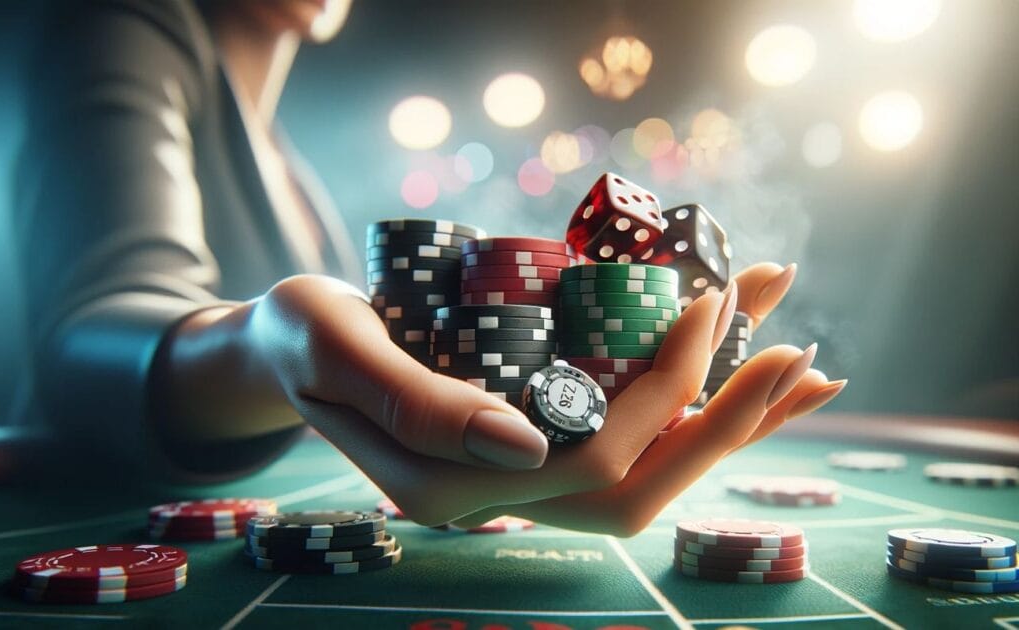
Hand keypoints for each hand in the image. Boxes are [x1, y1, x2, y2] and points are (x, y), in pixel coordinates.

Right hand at [297, 263, 843, 529]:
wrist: (289, 345)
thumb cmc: (302, 339)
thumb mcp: (337, 353)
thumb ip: (419, 406)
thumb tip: (525, 446)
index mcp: (453, 485)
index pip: (593, 462)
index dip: (662, 394)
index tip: (702, 308)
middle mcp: (501, 493)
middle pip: (643, 482)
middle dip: (726, 421)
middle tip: (794, 348)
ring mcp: (520, 473)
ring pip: (645, 465)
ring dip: (724, 414)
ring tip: (795, 355)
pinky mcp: (533, 436)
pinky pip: (625, 434)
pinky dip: (689, 403)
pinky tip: (733, 359)